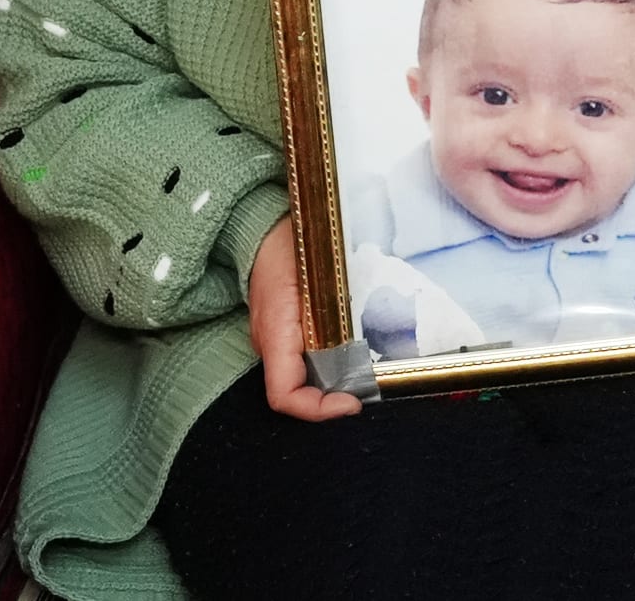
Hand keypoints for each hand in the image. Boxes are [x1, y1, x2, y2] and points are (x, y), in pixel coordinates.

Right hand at [250, 217, 362, 420]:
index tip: (355, 401)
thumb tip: (366, 338)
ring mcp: (274, 338)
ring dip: (336, 381)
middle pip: (298, 392)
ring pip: (303, 377)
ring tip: (372, 372)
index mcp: (274, 334)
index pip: (284, 396)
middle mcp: (269, 344)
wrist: (261, 225)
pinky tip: (358, 350)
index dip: (318, 409)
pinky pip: (305, 357)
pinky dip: (332, 362)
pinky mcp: (283, 329)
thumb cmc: (290, 244)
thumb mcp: (317, 273)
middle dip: (334, 398)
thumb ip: (336, 306)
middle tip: (373, 387)